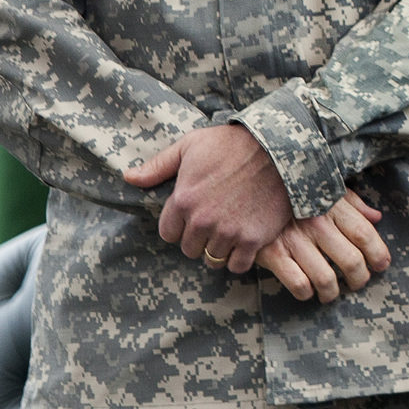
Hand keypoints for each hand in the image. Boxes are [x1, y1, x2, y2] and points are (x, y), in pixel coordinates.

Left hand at [125, 124, 296, 274]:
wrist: (280, 147)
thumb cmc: (233, 143)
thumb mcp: (191, 145)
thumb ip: (158, 166)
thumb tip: (128, 177)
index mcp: (183, 200)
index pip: (168, 234)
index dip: (180, 226)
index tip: (195, 216)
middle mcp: (202, 221)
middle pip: (190, 249)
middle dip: (199, 239)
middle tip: (215, 223)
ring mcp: (228, 232)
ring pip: (212, 260)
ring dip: (219, 250)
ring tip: (230, 233)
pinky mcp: (254, 239)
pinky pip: (238, 265)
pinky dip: (240, 258)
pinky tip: (246, 242)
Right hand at [255, 190, 391, 301]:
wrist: (244, 192)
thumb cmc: (291, 193)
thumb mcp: (323, 189)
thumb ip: (352, 203)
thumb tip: (376, 217)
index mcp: (331, 206)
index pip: (365, 234)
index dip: (378, 253)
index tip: (382, 265)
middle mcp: (316, 224)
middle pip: (351, 260)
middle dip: (360, 278)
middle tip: (358, 283)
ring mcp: (294, 240)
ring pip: (326, 278)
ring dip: (333, 292)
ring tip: (331, 293)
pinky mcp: (272, 254)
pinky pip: (298, 283)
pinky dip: (306, 293)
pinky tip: (307, 291)